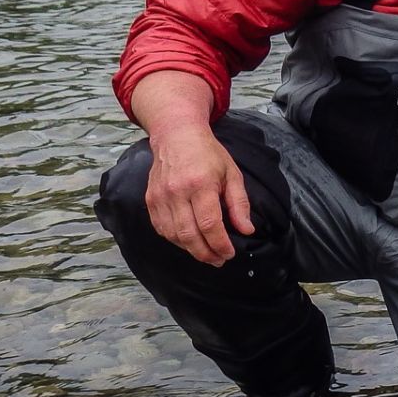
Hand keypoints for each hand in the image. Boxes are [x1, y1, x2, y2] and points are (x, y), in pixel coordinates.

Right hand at [145, 124, 253, 266]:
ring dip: (191, 250)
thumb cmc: (207, 154)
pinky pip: (161, 229)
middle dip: (206, 253)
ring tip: (207, 254)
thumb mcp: (231, 173)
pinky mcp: (150, 200)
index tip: (229, 253)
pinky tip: (189, 242)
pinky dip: (175, 240)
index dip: (220, 244)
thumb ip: (239, 204)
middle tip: (219, 260)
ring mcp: (160, 197)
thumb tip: (247, 230)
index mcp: (201, 184)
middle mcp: (177, 192)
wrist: (176, 136)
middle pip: (189, 235)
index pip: (210, 224)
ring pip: (173, 235)